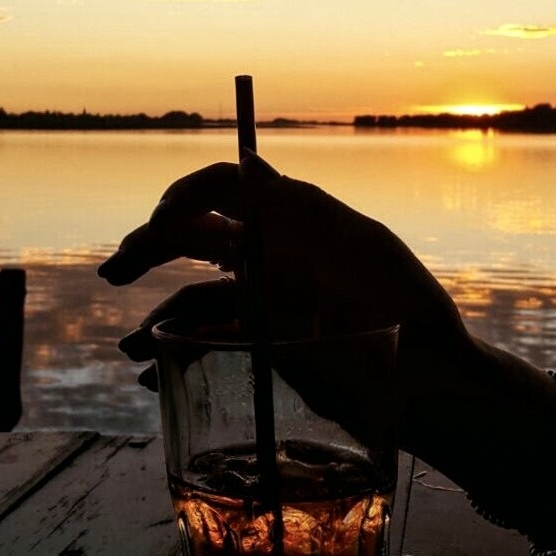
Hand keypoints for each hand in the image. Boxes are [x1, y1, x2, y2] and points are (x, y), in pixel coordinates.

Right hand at [100, 153, 466, 343]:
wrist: (440, 392)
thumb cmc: (419, 321)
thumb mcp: (369, 260)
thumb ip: (306, 215)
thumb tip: (248, 164)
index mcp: (301, 223)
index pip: (230, 188)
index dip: (188, 197)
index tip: (160, 225)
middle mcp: (278, 256)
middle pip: (198, 238)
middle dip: (149, 247)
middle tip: (115, 271)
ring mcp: (269, 302)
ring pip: (196, 296)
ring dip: (157, 316)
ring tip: (131, 350)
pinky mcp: (269, 345)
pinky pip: (212, 342)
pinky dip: (178, 355)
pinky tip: (152, 379)